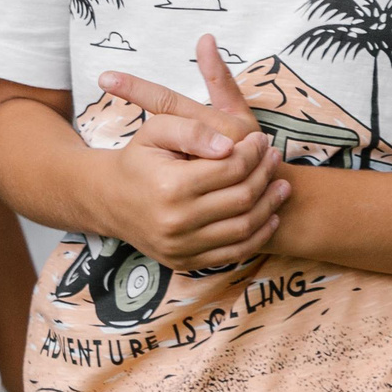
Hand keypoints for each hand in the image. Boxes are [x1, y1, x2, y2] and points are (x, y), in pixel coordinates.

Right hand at [92, 35, 287, 268]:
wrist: (110, 200)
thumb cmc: (139, 159)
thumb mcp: (156, 130)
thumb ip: (192, 130)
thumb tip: (228, 146)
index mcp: (171, 185)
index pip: (231, 168)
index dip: (253, 152)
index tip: (261, 140)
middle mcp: (176, 221)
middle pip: (242, 197)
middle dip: (265, 174)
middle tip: (274, 158)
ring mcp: (181, 246)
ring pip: (244, 228)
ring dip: (270, 205)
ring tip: (281, 185)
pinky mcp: (186, 262)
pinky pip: (234, 253)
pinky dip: (259, 235)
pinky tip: (270, 216)